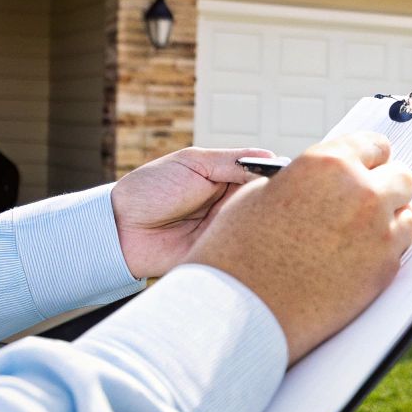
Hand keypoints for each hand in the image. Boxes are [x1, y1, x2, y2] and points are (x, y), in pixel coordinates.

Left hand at [110, 147, 275, 279]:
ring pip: (261, 225)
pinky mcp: (221, 253)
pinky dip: (256, 246)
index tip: (290, 176)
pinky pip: (246, 250)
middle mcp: (231, 203)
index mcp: (225, 178)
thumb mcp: (193, 164)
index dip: (278, 174)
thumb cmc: (151, 190)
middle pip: (268, 201)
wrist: (121, 229)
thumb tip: (271, 157)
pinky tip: (261, 239)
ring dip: (268, 222)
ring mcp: (227, 229)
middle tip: (285, 199)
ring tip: (272, 218)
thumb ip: (232, 161)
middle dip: (278, 200)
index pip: (264, 174)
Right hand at [188, 132, 411, 364]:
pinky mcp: (385, 269)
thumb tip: (323, 181)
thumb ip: (304, 180)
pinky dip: (385, 250)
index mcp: (326, 163)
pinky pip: (400, 249)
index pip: (374, 146)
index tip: (370, 168)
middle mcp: (359, 192)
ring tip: (358, 235)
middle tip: (367, 203)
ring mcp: (378, 231)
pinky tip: (358, 257)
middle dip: (385, 188)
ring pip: (406, 214)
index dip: (370, 159)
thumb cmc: (239, 254)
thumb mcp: (261, 194)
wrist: (238, 310)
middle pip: (401, 178)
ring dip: (388, 220)